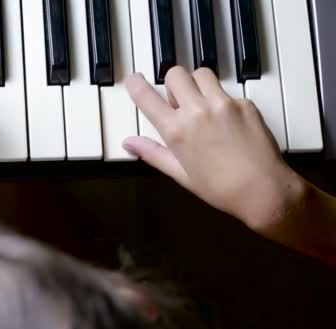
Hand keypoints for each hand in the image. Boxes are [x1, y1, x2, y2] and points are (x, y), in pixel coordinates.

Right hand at [122, 67, 305, 229]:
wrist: (264, 190)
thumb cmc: (219, 188)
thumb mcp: (180, 174)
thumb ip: (153, 153)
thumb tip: (129, 143)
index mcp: (176, 130)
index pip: (146, 96)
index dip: (135, 84)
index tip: (134, 79)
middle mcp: (197, 111)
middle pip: (175, 74)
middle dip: (172, 84)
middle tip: (178, 102)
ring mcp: (223, 103)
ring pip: (201, 73)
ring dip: (196, 84)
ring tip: (201, 104)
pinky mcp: (245, 103)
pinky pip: (226, 90)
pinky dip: (220, 99)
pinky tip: (226, 121)